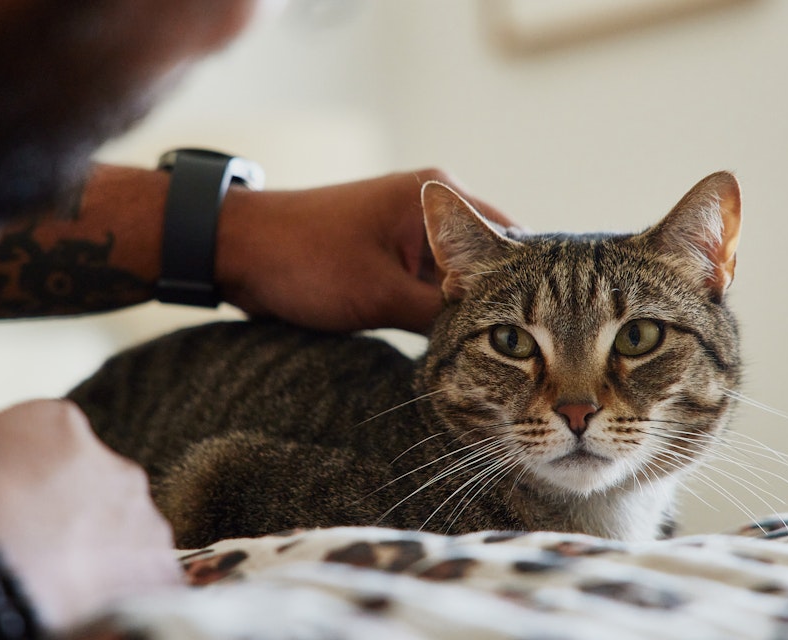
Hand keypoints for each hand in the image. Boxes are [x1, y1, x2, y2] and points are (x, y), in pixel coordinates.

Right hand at [0, 400, 180, 634]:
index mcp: (57, 424)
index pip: (63, 455)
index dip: (39, 498)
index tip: (20, 525)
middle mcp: (111, 461)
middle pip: (103, 496)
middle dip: (79, 527)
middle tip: (40, 564)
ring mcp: (140, 516)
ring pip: (131, 541)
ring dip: (106, 565)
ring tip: (57, 595)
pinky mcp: (158, 570)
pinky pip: (151, 588)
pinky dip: (127, 602)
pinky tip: (89, 614)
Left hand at [215, 168, 518, 333]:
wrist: (234, 251)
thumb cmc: (303, 261)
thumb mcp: (380, 294)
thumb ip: (440, 315)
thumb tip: (490, 345)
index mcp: (437, 196)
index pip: (510, 238)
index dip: (532, 285)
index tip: (552, 330)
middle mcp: (430, 208)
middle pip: (489, 261)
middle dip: (500, 305)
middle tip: (530, 356)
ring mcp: (409, 234)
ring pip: (460, 280)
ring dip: (468, 314)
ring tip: (498, 360)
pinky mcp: (389, 258)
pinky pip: (430, 288)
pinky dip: (439, 315)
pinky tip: (454, 350)